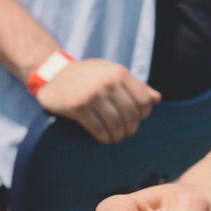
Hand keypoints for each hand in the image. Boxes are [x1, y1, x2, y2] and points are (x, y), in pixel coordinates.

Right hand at [36, 56, 159, 144]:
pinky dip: (104, 137)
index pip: (143, 100)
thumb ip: (134, 84)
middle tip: (127, 133)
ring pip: (115, 124)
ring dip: (118, 135)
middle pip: (130, 114)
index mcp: (119, 73)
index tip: (138, 120)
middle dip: (131, 128)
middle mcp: (108, 83)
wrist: (53, 74)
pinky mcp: (78, 107)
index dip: (144, 114)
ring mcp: (93, 95)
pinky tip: (104, 139)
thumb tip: (157, 99)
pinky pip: (98, 129)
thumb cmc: (86, 74)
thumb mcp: (111, 72)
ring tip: (116, 138)